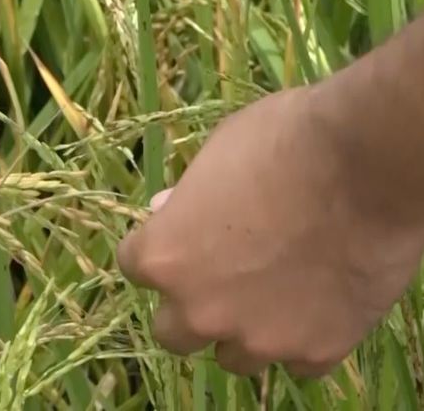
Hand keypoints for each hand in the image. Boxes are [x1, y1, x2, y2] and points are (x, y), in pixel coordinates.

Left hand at [117, 86, 423, 376]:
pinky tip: (318, 306)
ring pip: (233, 359)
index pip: (134, 266)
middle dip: (189, 306)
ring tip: (274, 294)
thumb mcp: (215, 154)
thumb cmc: (283, 141)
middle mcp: (200, 310)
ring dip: (243, 331)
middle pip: (173, 333)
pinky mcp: (318, 349)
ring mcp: (260, 337)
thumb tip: (165, 210)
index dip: (158, 248)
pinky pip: (298, 364)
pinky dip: (303, 340)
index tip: (181, 235)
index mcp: (163, 259)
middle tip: (219, 278)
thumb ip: (184, 197)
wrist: (368, 161)